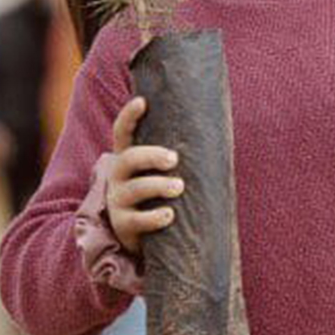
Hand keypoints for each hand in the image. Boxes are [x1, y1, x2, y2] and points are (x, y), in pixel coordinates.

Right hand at [104, 96, 184, 254]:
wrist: (141, 233)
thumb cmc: (158, 193)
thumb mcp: (160, 171)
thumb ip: (174, 153)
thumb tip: (216, 128)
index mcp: (128, 157)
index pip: (122, 131)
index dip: (129, 115)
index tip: (143, 101)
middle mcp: (118, 176)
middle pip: (129, 159)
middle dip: (151, 156)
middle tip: (174, 159)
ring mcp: (118, 200)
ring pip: (135, 188)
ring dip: (158, 186)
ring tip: (179, 187)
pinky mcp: (124, 225)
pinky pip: (137, 220)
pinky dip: (154, 217)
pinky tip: (169, 215)